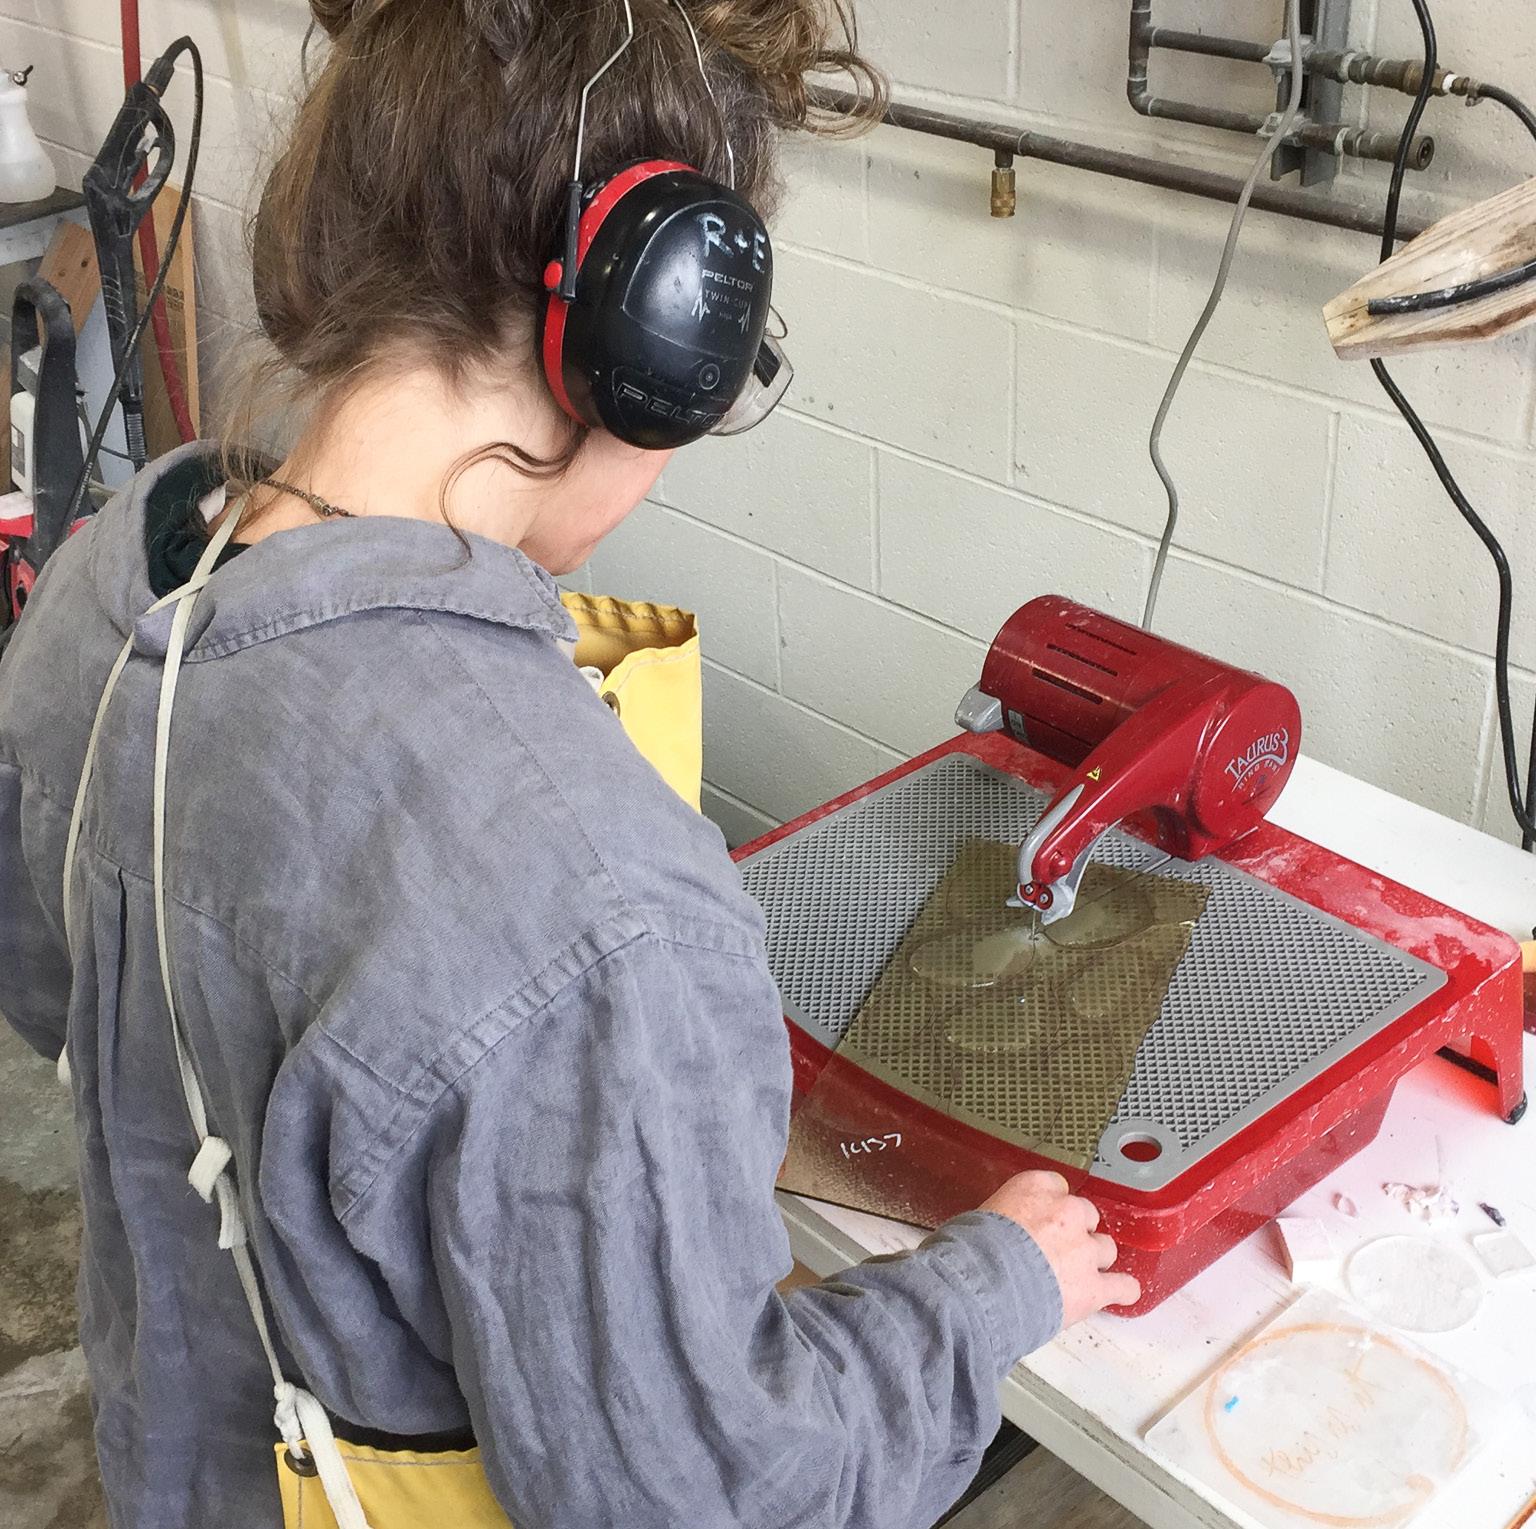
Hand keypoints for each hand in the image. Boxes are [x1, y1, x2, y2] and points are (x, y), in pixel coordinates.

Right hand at [980, 1171, 1140, 1326]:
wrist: (981, 1287)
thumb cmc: (969, 1252)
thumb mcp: (979, 1216)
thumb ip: (1003, 1217)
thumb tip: (996, 1231)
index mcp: (1036, 1188)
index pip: (1057, 1186)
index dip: (1051, 1207)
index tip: (1043, 1219)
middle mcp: (1066, 1213)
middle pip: (1086, 1216)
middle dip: (1074, 1233)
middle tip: (1055, 1251)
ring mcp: (1085, 1250)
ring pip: (1106, 1248)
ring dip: (1093, 1260)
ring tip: (1075, 1277)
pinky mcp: (1094, 1287)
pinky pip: (1124, 1286)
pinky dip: (1120, 1290)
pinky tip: (1114, 1293)